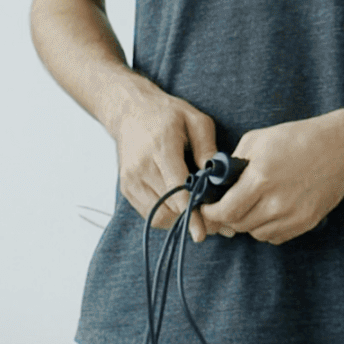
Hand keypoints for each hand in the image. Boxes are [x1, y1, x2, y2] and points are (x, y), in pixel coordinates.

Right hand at [108, 86, 221, 230]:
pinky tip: (181, 208)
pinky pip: (149, 214)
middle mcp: (142, 166)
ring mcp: (131, 179)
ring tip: (199, 217)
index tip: (201, 232)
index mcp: (161, 147)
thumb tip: (217, 176)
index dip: (190, 213)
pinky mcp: (126, 188)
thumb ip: (208, 147)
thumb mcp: (195, 120)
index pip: (176, 188)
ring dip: (180, 221)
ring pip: (158, 215)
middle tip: (216, 224)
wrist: (129, 110)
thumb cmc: (166, 113)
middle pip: (168, 206)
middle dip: (192, 220)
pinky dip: (168, 217)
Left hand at [197, 115, 343, 243]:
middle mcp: (276, 202)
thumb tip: (217, 183)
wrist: (342, 148)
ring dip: (247, 223)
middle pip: (238, 225)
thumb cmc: (297, 138)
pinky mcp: (306, 223)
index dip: (211, 212)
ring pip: (256, 233)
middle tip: (225, 207)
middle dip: (227, 218)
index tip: (208, 207)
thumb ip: (232, 163)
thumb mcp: (257, 140)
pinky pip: (275, 237)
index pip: (225, 211)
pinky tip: (269, 211)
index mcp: (260, 178)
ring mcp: (293, 215)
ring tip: (250, 206)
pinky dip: (266, 228)